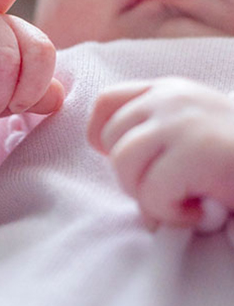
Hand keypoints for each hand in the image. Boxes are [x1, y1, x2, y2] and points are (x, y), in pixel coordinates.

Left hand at [87, 77, 233, 228]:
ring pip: (124, 165)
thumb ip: (158, 137)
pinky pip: (152, 192)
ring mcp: (182, 121)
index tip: (132, 164)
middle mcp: (172, 98)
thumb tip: (119, 170)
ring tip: (186, 202)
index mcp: (170, 91)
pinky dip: (172, 213)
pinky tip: (201, 212)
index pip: (107, 103)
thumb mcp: (196, 133)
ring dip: (150, 197)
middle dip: (133, 179)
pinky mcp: (195, 150)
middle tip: (173, 193)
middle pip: (112, 142)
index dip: (104, 137)